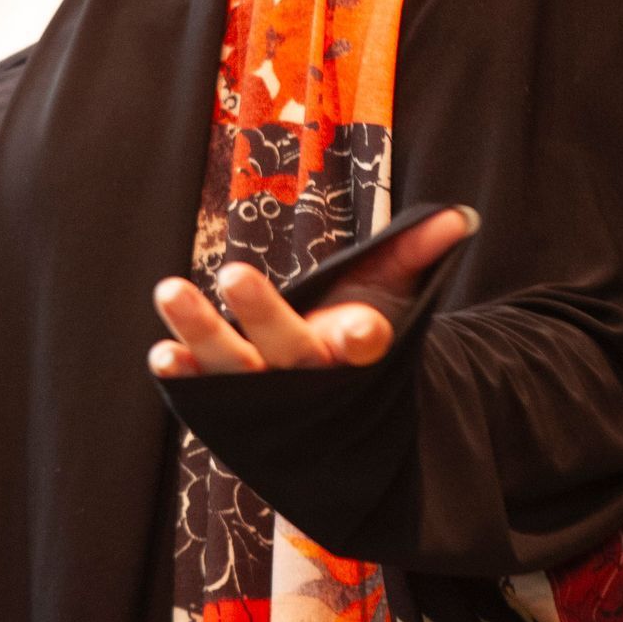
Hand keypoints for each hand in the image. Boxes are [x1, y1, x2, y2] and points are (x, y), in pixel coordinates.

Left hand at [147, 206, 477, 377]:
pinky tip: (163, 353)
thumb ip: (418, 250)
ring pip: (234, 368)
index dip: (362, 335)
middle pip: (289, 350)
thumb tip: (460, 217)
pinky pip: (203, 393)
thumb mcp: (396, 286)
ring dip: (202, 332)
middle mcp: (313, 377)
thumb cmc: (364, 322)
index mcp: (359, 350)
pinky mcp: (230, 404)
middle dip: (263, 315)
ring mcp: (268, 394)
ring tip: (170, 289)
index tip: (361, 328)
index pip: (366, 344)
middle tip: (235, 273)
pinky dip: (183, 374)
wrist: (339, 402)